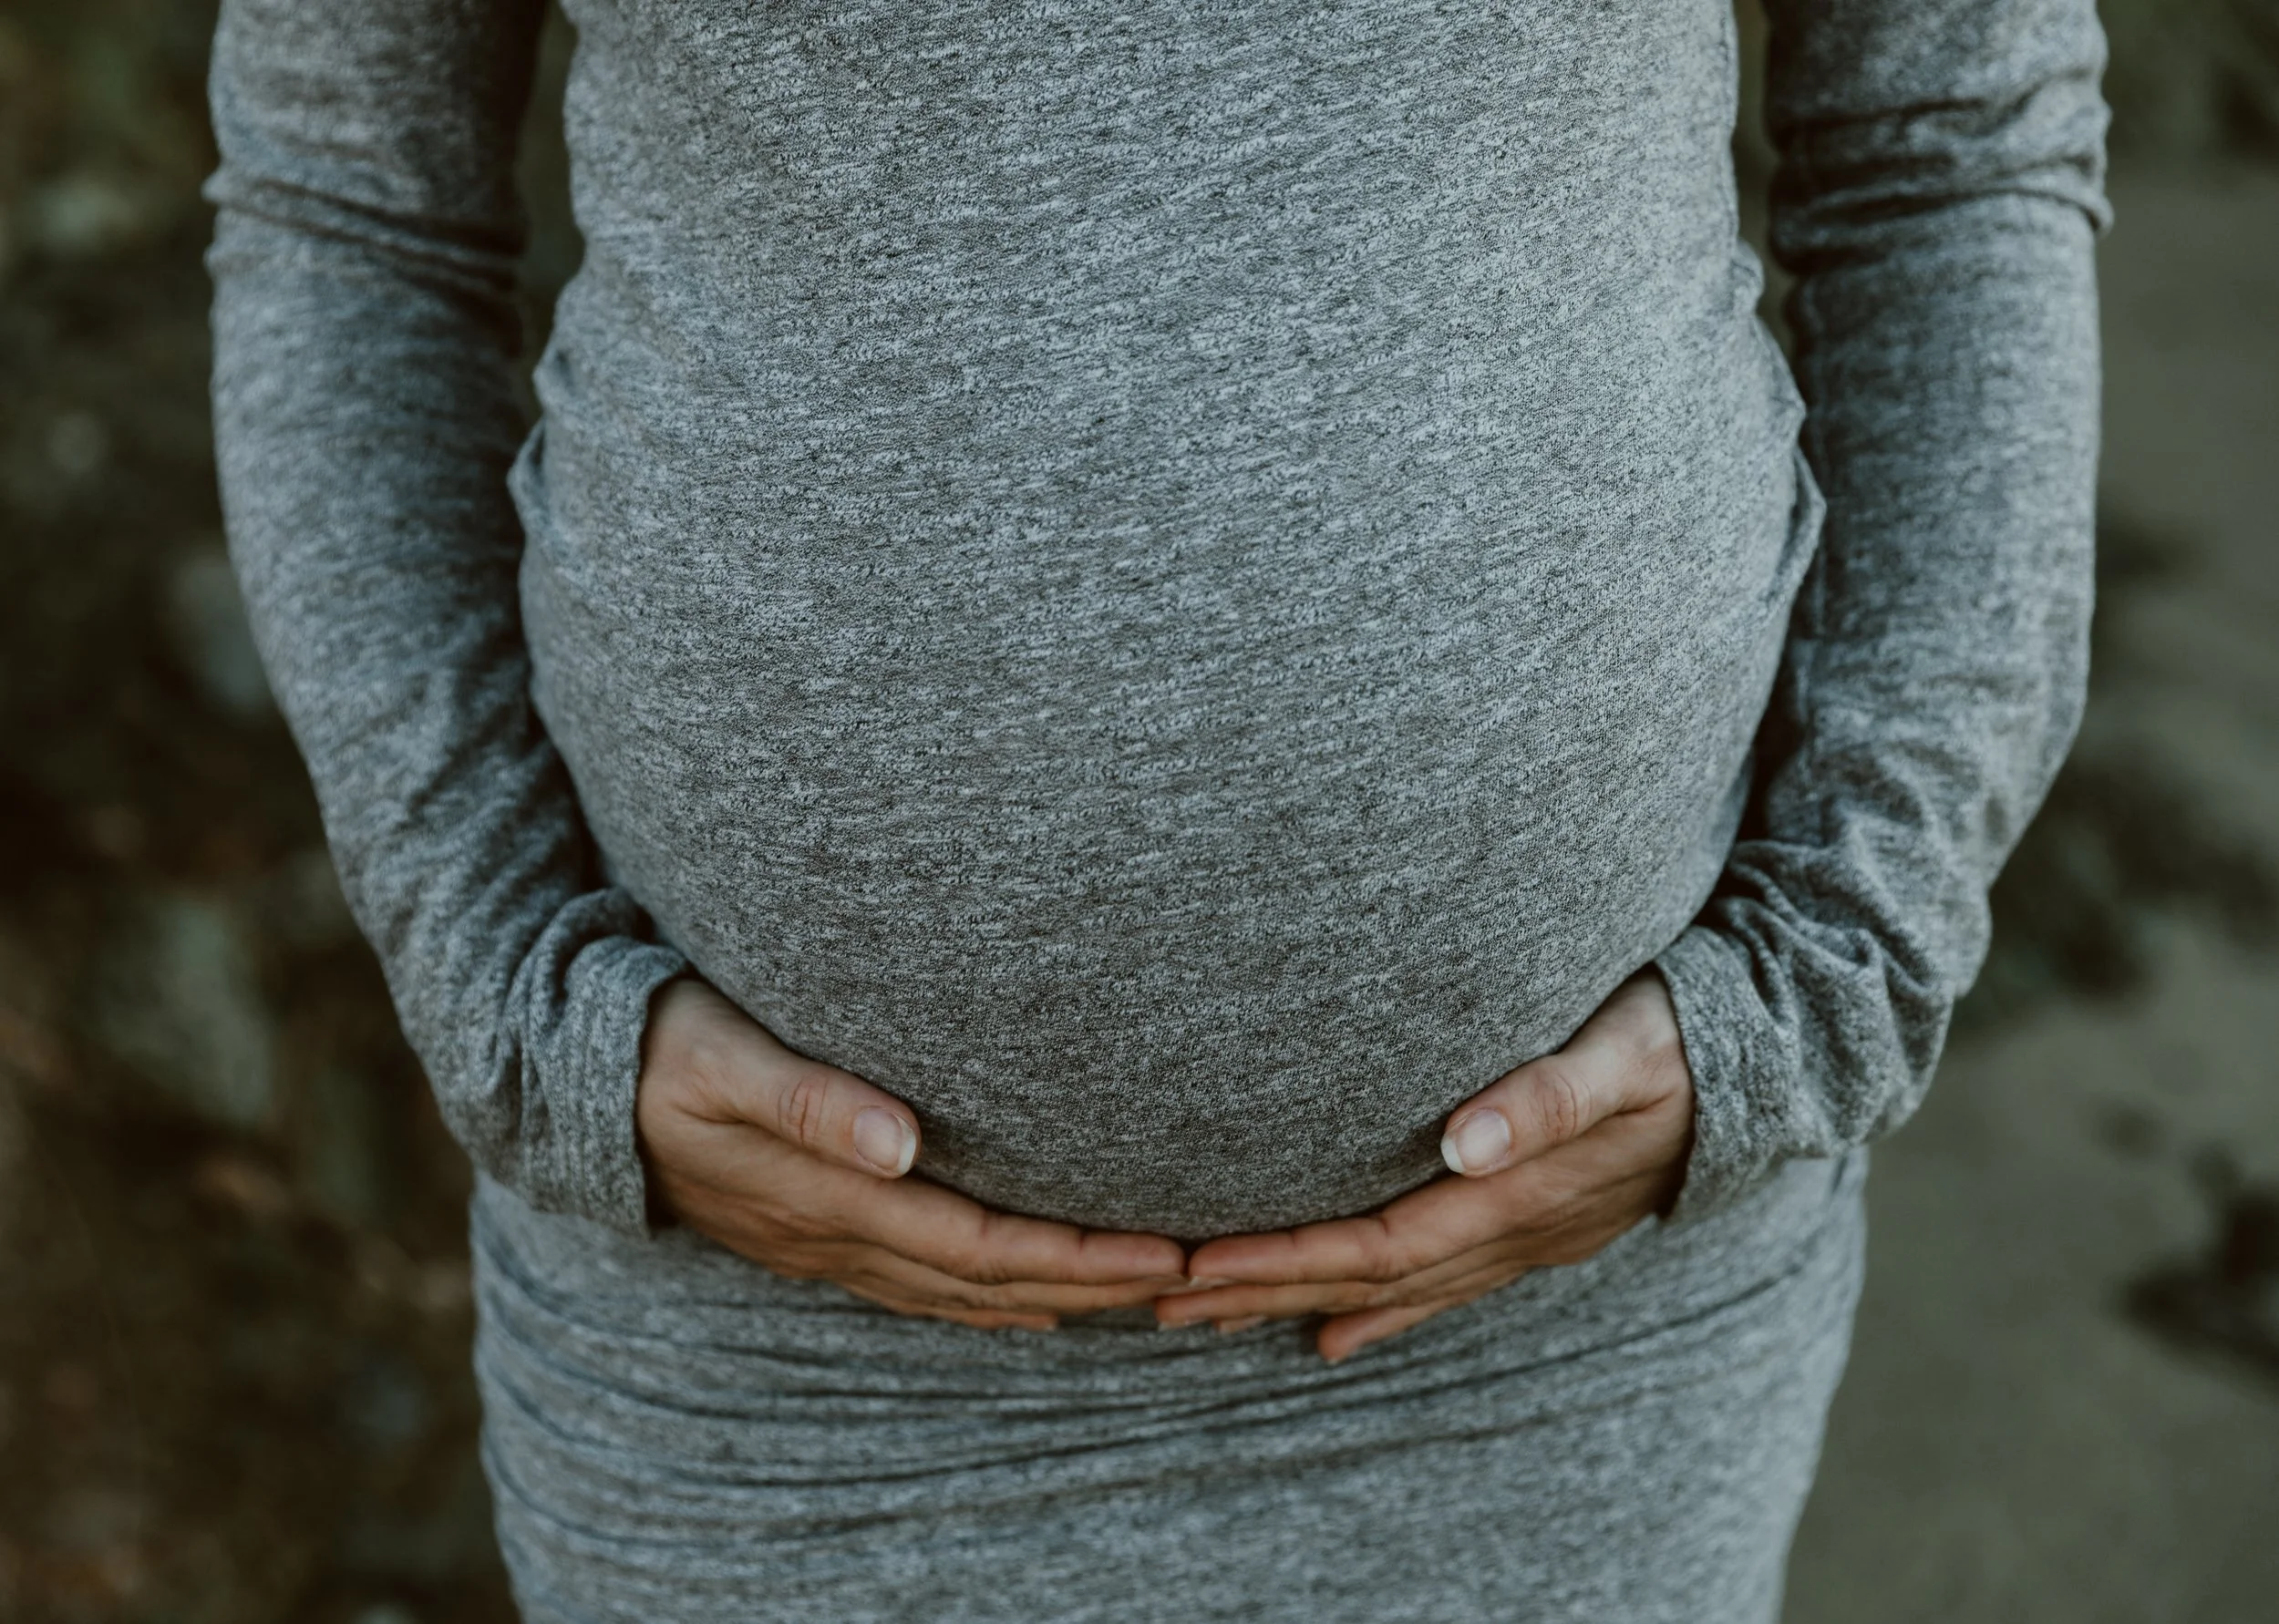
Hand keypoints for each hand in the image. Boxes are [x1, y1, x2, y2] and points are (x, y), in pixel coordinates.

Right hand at [636, 979, 1188, 1329]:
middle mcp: (840, 1235)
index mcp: (831, 1196)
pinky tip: (1031, 1306)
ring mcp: (827, 1244)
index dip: (1079, 1257)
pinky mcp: (816, 1232)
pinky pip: (923, 1287)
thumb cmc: (656, 1046)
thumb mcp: (720, 1054)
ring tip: (1143, 1298)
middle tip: (1197, 1279)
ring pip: (964, 1295)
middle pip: (991, 1283)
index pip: (983, 1244)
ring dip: (1057, 1299)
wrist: (567, 1084)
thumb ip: (809, 1096)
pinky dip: (990, 1302)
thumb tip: (904, 1144)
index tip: (1168, 1252)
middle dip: (1097, 1286)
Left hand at [1154, 970, 1696, 1360]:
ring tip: (1211, 1322)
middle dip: (1260, 1292)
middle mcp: (1509, 1231)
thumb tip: (1462, 1141)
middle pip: (1363, 1278)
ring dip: (1300, 1303)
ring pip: (1391, 1288)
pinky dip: (1378, 1310)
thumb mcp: (1624, 1049)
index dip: (1283, 1258)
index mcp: (1513, 1193)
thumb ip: (1546, 1095)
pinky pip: (1437, 1284)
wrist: (1771, 1066)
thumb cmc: (1683, 1037)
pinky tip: (1330, 1334)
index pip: (1372, 1242)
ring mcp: (1522, 1237)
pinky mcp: (1531, 1224)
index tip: (1196, 1264)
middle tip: (1159, 1302)